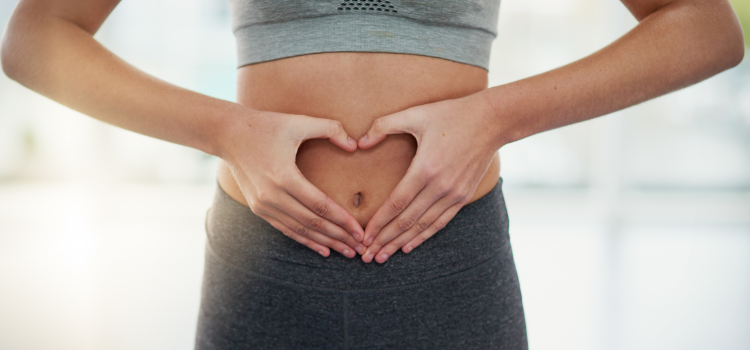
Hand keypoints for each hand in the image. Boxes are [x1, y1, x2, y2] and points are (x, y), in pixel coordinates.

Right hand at [217, 108, 365, 257]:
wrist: (228, 134)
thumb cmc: (266, 125)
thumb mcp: (299, 122)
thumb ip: (330, 128)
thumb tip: (355, 145)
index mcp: (284, 176)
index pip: (320, 205)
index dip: (342, 220)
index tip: (360, 232)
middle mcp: (272, 196)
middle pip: (312, 223)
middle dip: (339, 237)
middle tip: (360, 248)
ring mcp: (263, 205)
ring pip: (300, 231)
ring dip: (325, 243)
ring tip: (347, 252)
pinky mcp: (258, 208)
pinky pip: (286, 229)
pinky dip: (306, 240)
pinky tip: (323, 249)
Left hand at [357, 93, 499, 262]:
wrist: (492, 121)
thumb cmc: (450, 114)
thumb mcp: (415, 114)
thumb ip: (384, 126)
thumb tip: (359, 142)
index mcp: (425, 169)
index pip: (396, 204)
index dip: (378, 223)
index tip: (363, 236)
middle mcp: (440, 187)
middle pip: (406, 221)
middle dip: (384, 240)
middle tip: (366, 255)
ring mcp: (454, 194)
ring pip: (422, 226)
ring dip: (400, 243)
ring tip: (381, 257)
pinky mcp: (463, 196)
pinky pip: (440, 222)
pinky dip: (423, 236)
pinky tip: (408, 246)